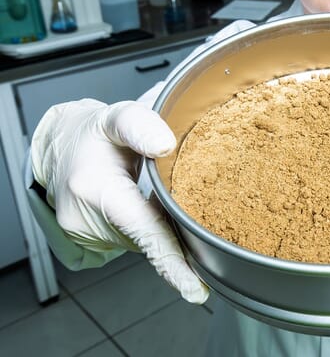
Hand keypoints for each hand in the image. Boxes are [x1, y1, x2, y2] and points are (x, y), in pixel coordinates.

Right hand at [31, 99, 208, 303]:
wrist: (59, 145)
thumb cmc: (94, 133)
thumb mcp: (119, 116)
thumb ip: (141, 126)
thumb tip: (165, 144)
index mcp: (96, 188)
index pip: (142, 232)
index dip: (171, 262)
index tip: (195, 289)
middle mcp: (85, 219)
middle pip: (148, 238)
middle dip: (173, 229)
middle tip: (185, 197)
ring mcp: (83, 233)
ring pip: (139, 240)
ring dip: (156, 226)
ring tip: (155, 193)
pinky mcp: (87, 239)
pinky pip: (129, 238)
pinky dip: (144, 227)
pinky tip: (145, 204)